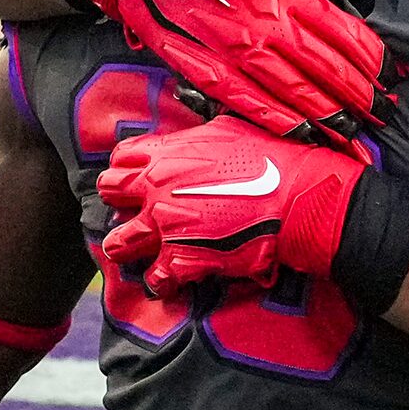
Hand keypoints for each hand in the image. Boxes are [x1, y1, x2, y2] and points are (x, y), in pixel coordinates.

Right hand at [77, 0, 389, 150]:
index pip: (345, 34)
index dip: (373, 62)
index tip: (390, 80)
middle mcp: (268, 25)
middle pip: (328, 70)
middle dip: (361, 98)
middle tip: (382, 119)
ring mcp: (237, 51)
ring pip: (296, 93)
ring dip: (329, 119)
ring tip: (353, 138)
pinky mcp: (207, 71)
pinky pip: (251, 103)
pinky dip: (281, 123)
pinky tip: (304, 137)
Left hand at [96, 119, 360, 296]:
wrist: (298, 200)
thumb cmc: (273, 160)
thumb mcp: (229, 129)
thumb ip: (197, 135)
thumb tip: (190, 128)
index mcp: (166, 154)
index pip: (120, 158)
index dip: (126, 169)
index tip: (135, 179)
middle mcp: (156, 189)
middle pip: (110, 194)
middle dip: (119, 203)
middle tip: (134, 211)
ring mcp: (166, 227)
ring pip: (119, 242)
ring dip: (128, 246)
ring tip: (140, 250)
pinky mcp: (183, 260)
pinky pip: (155, 278)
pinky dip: (161, 281)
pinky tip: (170, 280)